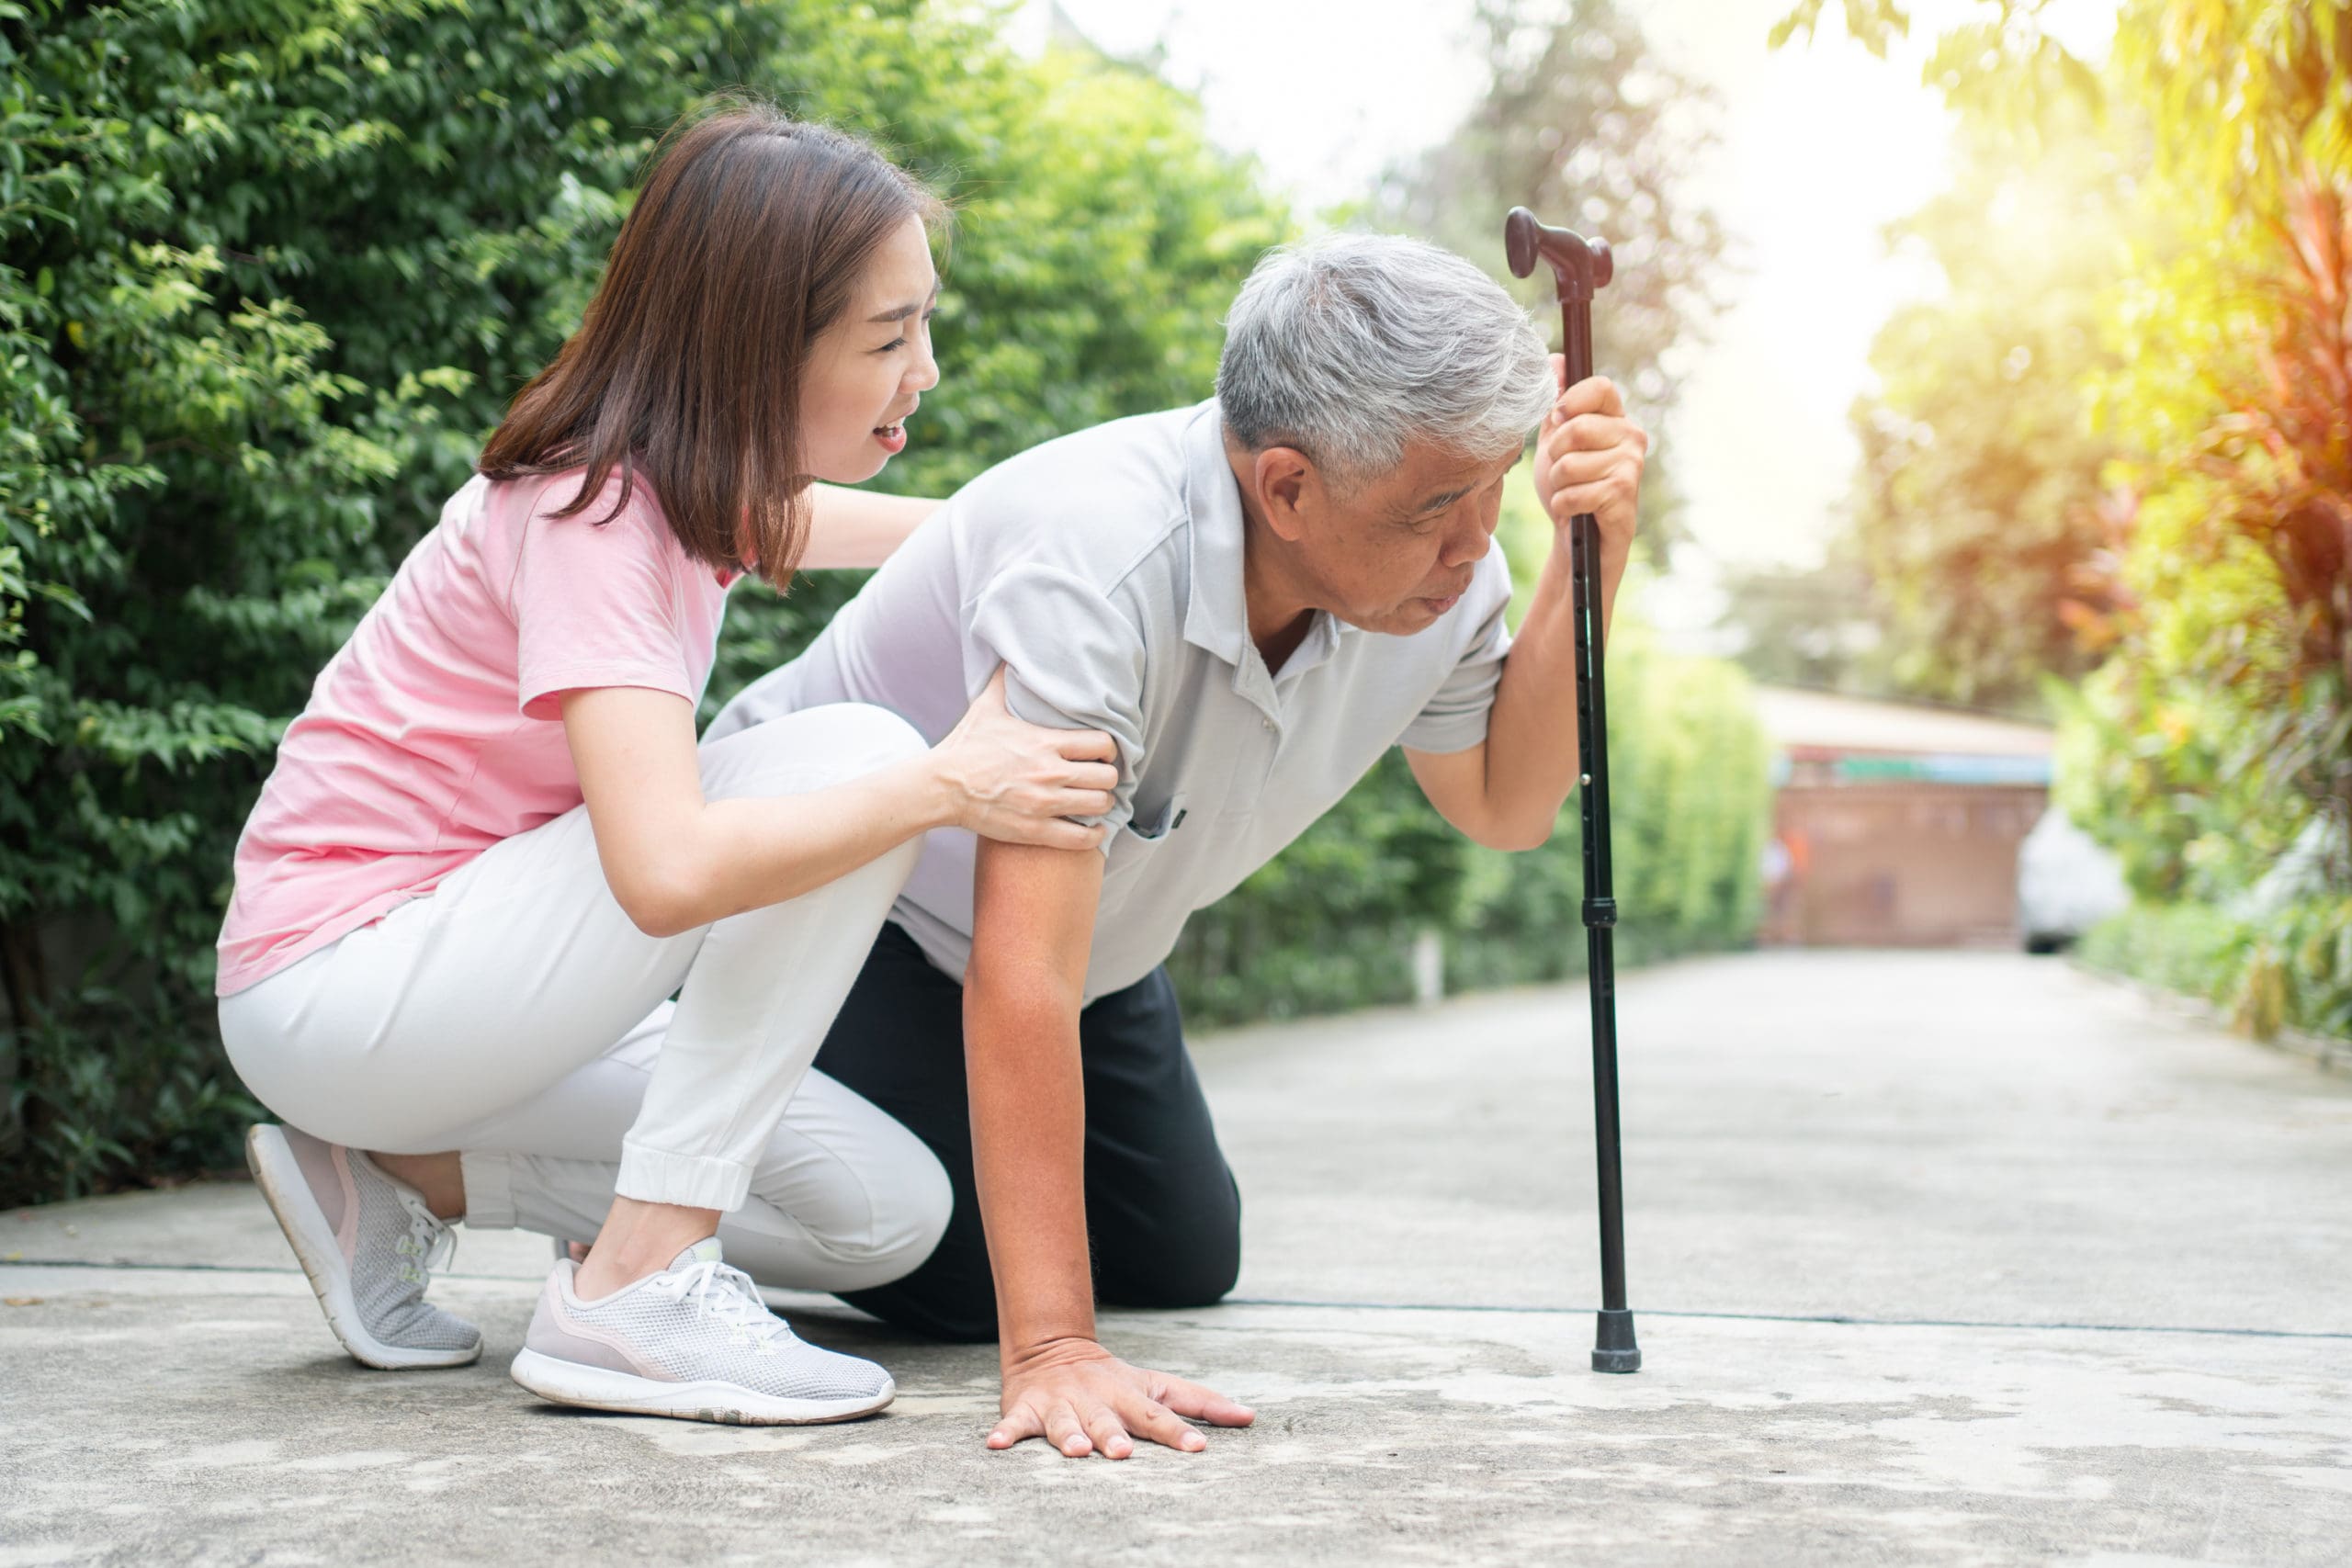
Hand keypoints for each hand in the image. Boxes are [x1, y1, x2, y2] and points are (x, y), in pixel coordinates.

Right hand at [934, 667, 1117, 849]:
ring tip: (1094, 801)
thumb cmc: (965, 747)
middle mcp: (1050, 773)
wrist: (941, 786)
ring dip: (1102, 804)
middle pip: (1107, 777)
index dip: (1108, 749)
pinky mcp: (1034, 830)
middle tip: (1100, 779)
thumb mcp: (986, 707)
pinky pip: (1081, 838)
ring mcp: (1044, 803)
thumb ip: (1004, 682)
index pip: (1102, 744)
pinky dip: (1093, 835)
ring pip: (1099, 805)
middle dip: (1107, 778)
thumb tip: (1009, 657)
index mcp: (1045, 743)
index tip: (1101, 753)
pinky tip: (1092, 829)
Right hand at [990, 1338, 1254, 1458]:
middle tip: (1123, 1454)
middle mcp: (1096, 1399)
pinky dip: (1006, 1433)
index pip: (1158, 1415)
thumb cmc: (1117, 1381)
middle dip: (1114, 1436)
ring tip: (1075, 1451)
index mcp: (1130, 1395)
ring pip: (1065, 1422)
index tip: (1198, 1448)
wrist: (1053, 1348)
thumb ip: (1202, 1403)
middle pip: (1108, 1419)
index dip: (1178, 1432)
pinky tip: (996, 1445)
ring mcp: (1061, 1403)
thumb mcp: (1158, 1385)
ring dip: (1069, 1436)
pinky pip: (1014, 1423)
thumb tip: (1250, 1417)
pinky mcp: (1027, 1409)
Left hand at [1533, 359, 1647, 573]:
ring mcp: (1632, 466)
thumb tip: (1555, 359)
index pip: (1600, 386)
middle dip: (1554, 455)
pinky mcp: (1624, 496)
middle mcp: (1631, 437)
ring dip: (1558, 485)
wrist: (1577, 538)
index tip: (1557, 418)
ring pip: (1569, 465)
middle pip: (1576, 428)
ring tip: (1571, 492)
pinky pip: (1574, 494)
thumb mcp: (1555, 441)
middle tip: (1561, 471)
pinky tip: (1575, 511)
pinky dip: (1563, 506)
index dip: (1572, 400)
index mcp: (1615, 418)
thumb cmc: (1569, 487)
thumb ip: (1555, 403)